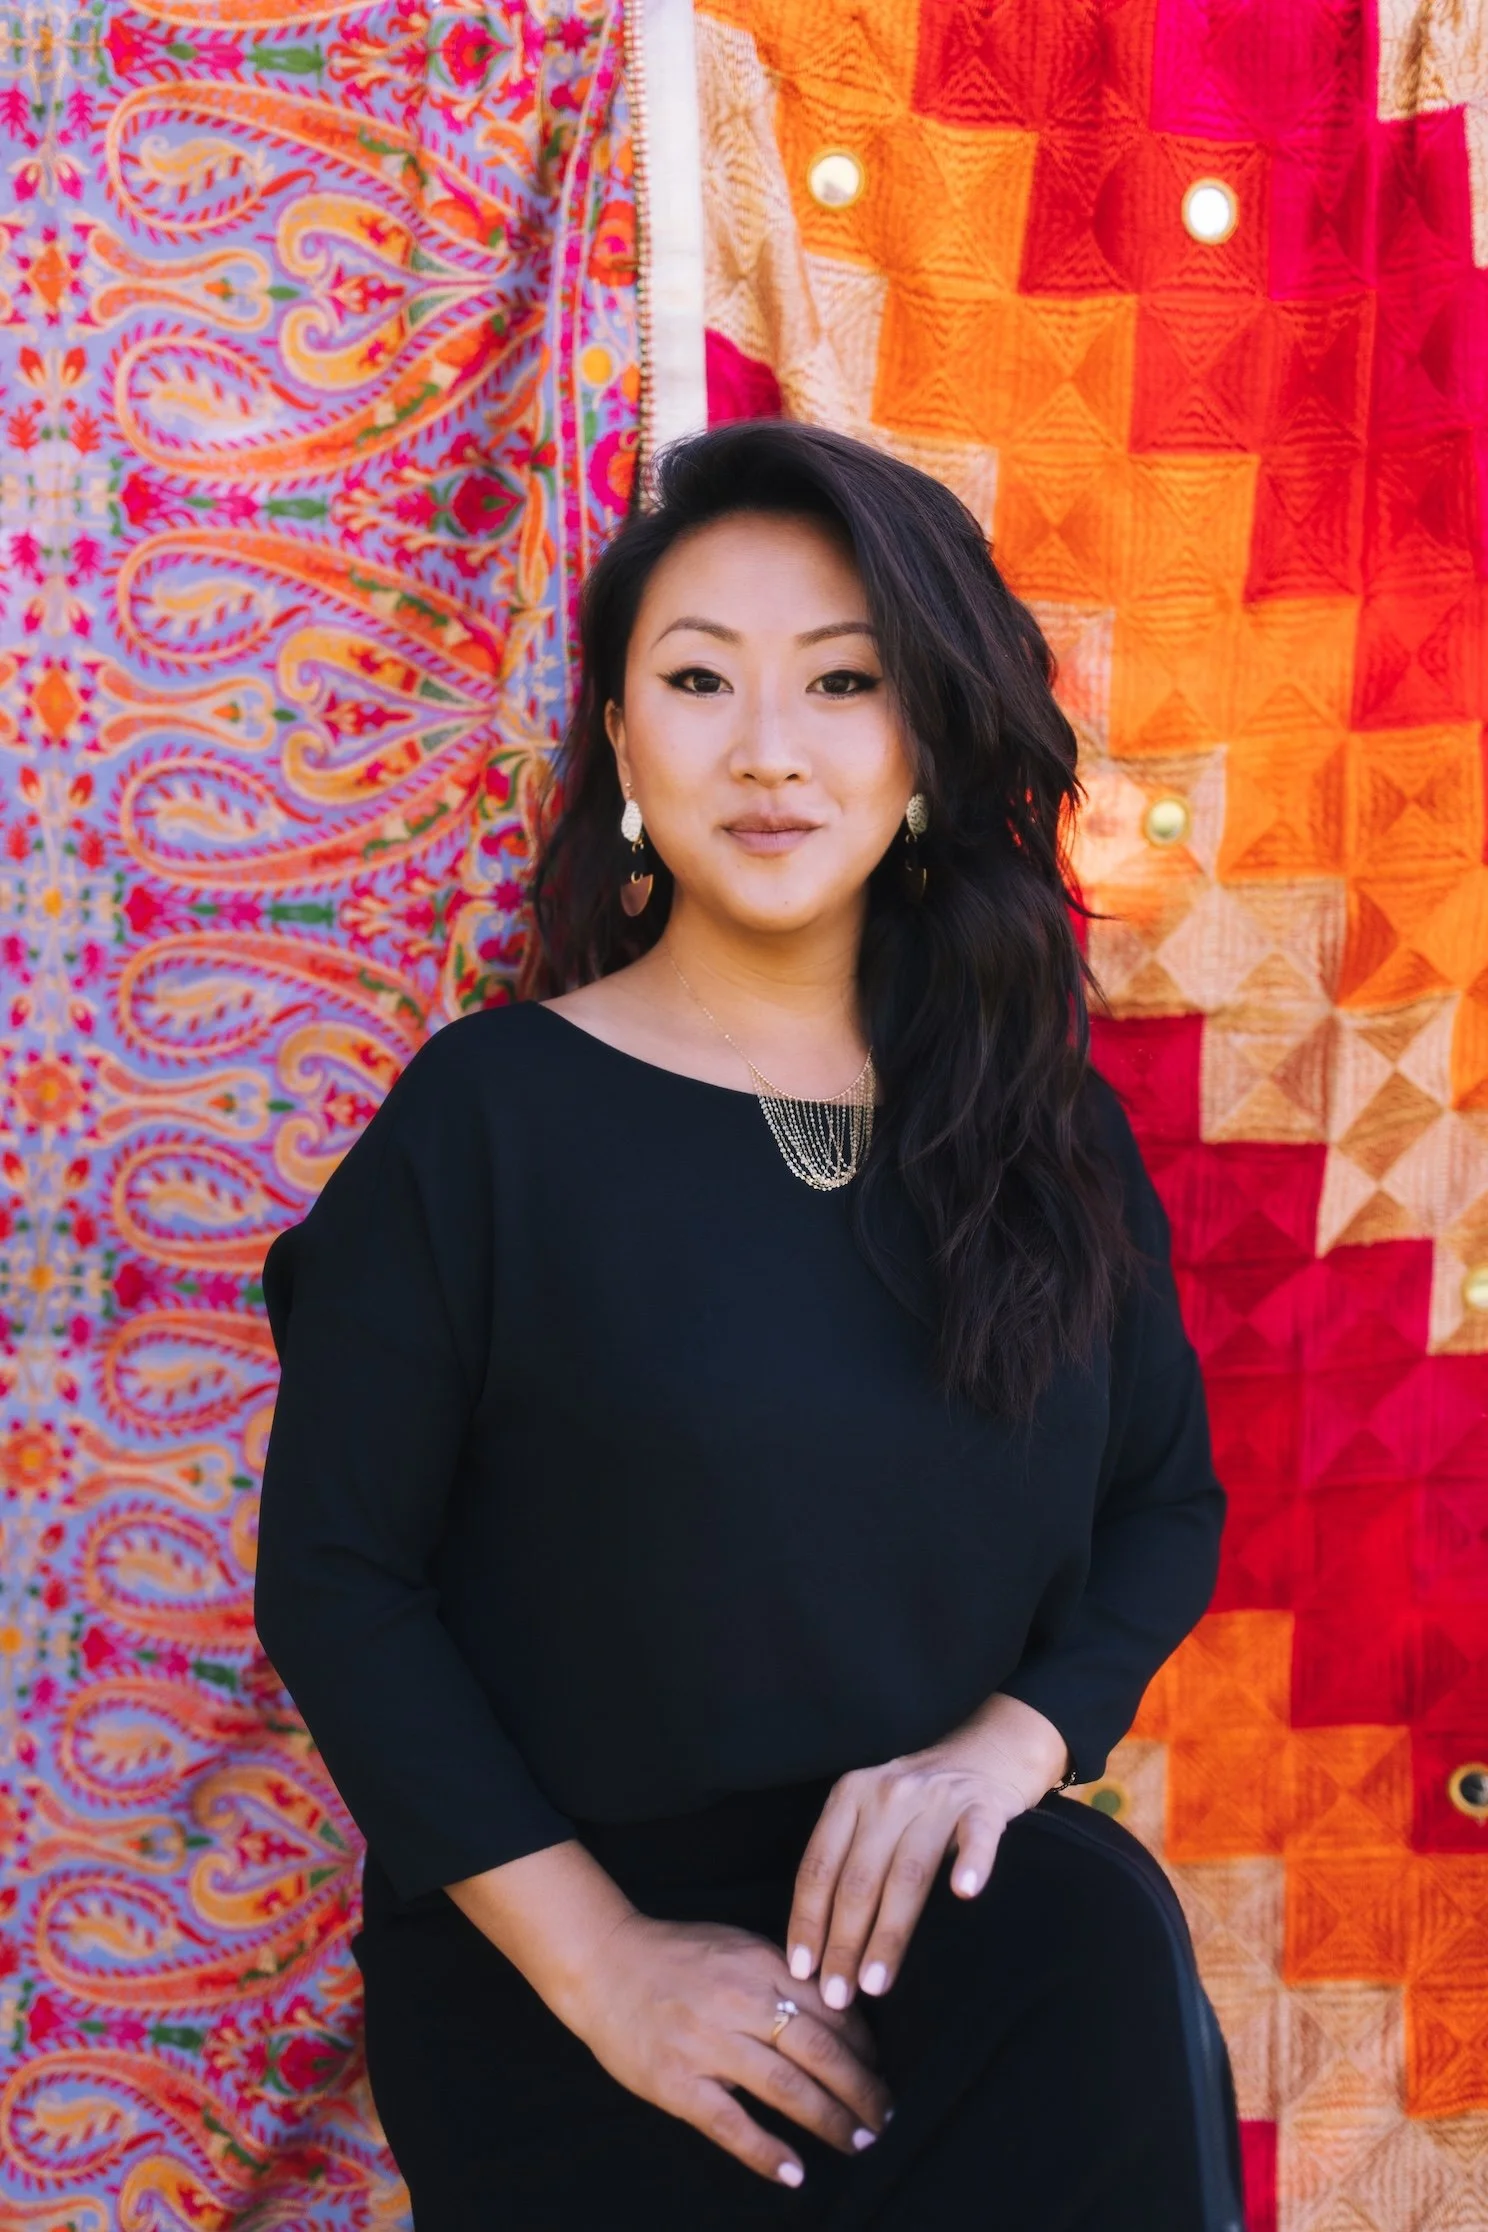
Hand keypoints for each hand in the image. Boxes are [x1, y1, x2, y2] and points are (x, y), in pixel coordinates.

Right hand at [561, 1912, 895, 2188]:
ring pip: (786, 2087)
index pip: (830, 2008)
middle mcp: (739, 2000)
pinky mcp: (676, 2082)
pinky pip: (731, 2124)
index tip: (878, 2069)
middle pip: (820, 2050)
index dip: (864, 2045)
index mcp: (759, 1964)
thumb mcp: (737, 1946)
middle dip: (861, 2088)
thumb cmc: (676, 1956)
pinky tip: (795, 2171)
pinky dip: (767, 2151)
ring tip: (857, 2141)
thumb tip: (840, 2009)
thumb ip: (783, 1974)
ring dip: (829, 2120)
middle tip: (883, 2115)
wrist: (604, 1963)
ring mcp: (706, 2043)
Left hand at [784, 1694, 1070, 2010]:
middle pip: (858, 1879)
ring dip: (889, 1933)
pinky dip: (972, 1863)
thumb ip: (849, 1861)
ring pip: (907, 1873)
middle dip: (844, 1943)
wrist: (988, 1750)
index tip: (801, 1971)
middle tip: (837, 1997)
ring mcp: (937, 1798)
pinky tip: (965, 1894)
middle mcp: (888, 1793)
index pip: (819, 1867)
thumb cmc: (920, 1802)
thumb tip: (819, 1951)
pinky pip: (976, 1836)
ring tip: (876, 1984)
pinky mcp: (984, 1804)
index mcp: (850, 1796)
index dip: (807, 1921)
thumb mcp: (872, 1815)